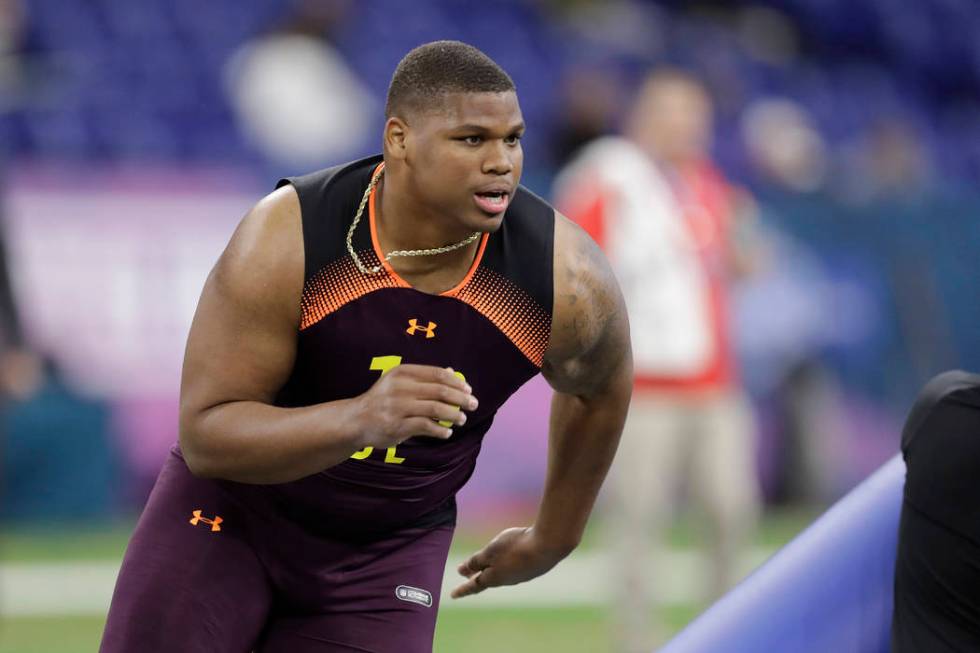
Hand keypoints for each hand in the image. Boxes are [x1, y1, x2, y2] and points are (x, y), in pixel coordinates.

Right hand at [351, 365, 477, 448]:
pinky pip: (426, 426)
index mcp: (402, 373)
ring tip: (462, 419)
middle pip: (440, 391)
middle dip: (461, 398)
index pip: (437, 374)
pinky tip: (447, 432)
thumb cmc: (383, 400)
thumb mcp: (399, 382)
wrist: (356, 420)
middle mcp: (399, 387)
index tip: (468, 390)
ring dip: (454, 414)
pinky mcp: (397, 426)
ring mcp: (397, 407)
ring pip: (436, 408)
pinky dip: (441, 430)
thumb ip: (424, 378)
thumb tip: (452, 372)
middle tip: (473, 405)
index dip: (457, 382)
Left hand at [451, 527, 569, 598]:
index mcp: (494, 578)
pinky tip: (513, 556)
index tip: (452, 595)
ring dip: (493, 569)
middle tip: (467, 577)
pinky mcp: (533, 568)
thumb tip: (463, 571)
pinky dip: (508, 563)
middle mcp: (508, 580)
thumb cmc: (516, 547)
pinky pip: (515, 566)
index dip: (463, 589)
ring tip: (488, 565)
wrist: (548, 546)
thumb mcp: (490, 551)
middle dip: (477, 577)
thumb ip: (476, 561)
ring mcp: (522, 575)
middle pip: (488, 579)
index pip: (474, 585)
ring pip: (503, 572)